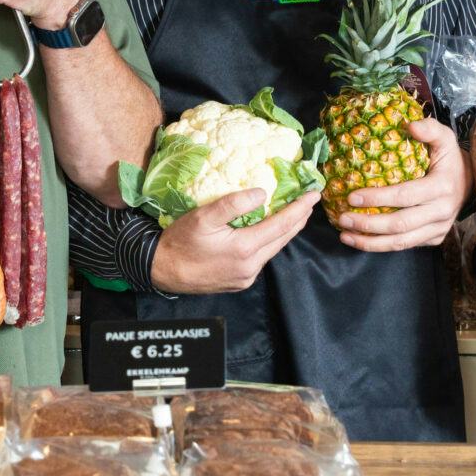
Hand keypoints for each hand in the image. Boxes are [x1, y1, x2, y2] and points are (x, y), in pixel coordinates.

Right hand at [149, 188, 319, 294]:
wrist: (161, 270)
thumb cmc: (180, 241)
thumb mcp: (204, 216)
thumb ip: (234, 203)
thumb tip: (263, 194)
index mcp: (245, 248)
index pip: (282, 225)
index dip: (299, 209)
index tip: (313, 194)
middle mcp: (251, 266)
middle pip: (283, 239)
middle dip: (298, 219)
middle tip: (309, 202)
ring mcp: (246, 277)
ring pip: (273, 250)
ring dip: (285, 232)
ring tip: (293, 215)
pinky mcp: (239, 282)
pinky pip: (261, 259)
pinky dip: (270, 243)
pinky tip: (268, 233)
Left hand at [333, 116, 468, 251]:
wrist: (471, 182)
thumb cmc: (450, 158)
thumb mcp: (445, 138)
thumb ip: (430, 129)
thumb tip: (410, 126)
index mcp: (442, 186)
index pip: (405, 196)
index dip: (378, 198)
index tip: (352, 197)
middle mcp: (442, 212)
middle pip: (400, 224)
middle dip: (368, 225)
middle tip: (343, 219)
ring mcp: (439, 228)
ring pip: (401, 242)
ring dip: (370, 242)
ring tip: (345, 236)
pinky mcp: (434, 238)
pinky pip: (405, 246)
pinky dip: (381, 245)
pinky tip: (360, 240)